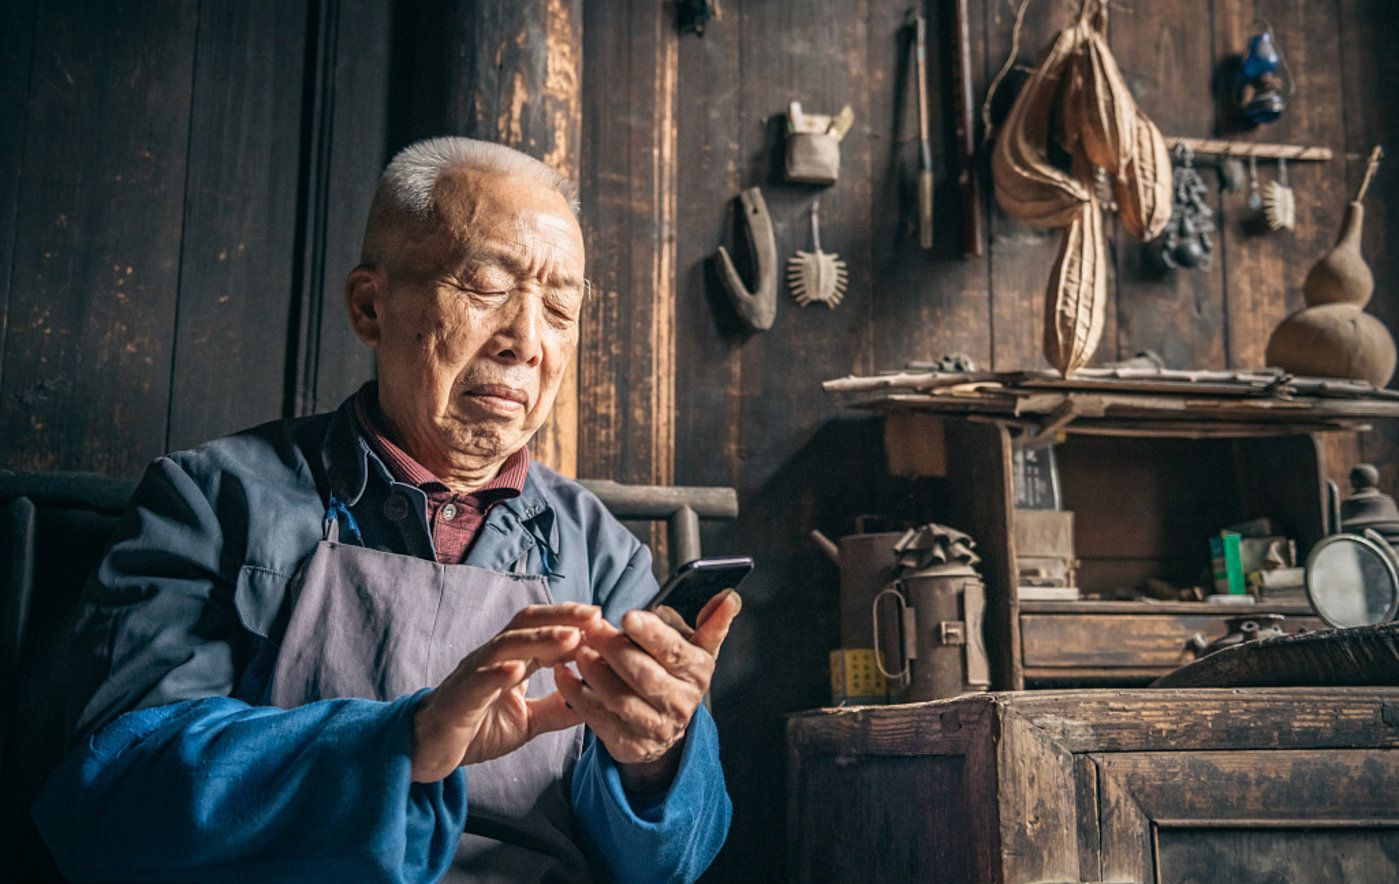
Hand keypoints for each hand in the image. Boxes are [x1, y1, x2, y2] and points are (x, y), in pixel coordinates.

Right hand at [410, 602, 603, 782]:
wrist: (427, 751)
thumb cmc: (476, 730)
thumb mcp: (528, 720)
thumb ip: (559, 707)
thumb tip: (597, 697)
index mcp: (510, 659)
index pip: (542, 628)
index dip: (572, 620)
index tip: (604, 619)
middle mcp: (492, 658)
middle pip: (526, 624)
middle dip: (562, 616)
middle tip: (595, 616)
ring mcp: (474, 674)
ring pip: (506, 646)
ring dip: (540, 639)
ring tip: (571, 637)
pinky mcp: (459, 698)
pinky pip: (478, 681)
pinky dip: (497, 673)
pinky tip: (516, 670)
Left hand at [553, 589, 741, 792]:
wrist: (665, 728)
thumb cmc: (675, 675)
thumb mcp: (697, 649)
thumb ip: (712, 622)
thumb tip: (729, 597)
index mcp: (697, 673)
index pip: (675, 652)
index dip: (652, 634)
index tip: (628, 616)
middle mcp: (680, 703)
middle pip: (645, 676)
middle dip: (615, 650)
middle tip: (591, 628)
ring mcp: (654, 727)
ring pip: (620, 698)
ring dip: (595, 672)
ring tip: (578, 649)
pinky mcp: (628, 743)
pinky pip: (597, 718)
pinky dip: (576, 695)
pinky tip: (563, 673)